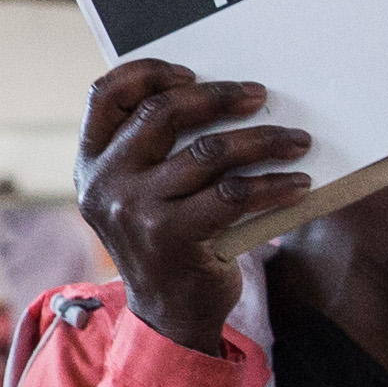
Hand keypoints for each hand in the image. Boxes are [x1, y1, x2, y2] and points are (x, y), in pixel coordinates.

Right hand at [73, 62, 309, 352]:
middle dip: (218, 97)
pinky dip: (272, 185)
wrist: (168, 315)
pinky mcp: (172, 237)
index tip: (192, 71)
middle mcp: (105, 183)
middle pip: (162, 113)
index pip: (105, 95)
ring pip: (208, 152)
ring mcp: (135, 210)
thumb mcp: (138, 194)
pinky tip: (296, 183)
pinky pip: (233, 194)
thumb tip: (218, 95)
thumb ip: (152, 151)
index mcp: (91, 163)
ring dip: (262, 141)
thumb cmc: (166, 241)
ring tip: (296, 141)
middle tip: (258, 95)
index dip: (147, 72)